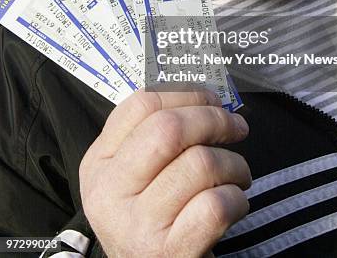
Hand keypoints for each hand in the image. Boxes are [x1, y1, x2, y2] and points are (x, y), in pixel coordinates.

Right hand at [80, 89, 250, 256]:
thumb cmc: (152, 217)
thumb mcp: (133, 176)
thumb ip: (154, 136)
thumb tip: (206, 97)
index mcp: (99, 162)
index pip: (141, 105)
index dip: (186, 94)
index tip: (211, 98)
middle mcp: (110, 192)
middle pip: (169, 129)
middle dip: (214, 119)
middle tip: (236, 126)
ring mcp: (137, 225)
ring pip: (201, 164)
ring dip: (234, 164)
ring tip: (237, 174)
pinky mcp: (170, 252)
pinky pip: (216, 205)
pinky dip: (237, 198)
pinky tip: (234, 202)